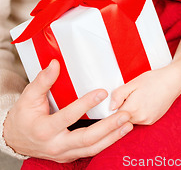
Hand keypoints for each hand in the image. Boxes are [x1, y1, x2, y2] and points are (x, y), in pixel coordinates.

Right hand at [3, 60, 132, 161]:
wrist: (15, 140)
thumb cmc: (23, 116)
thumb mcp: (28, 96)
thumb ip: (43, 81)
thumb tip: (54, 63)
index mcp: (44, 129)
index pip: (68, 117)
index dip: (85, 105)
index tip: (102, 92)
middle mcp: (55, 145)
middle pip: (85, 139)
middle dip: (107, 128)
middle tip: (124, 114)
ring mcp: (64, 153)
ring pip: (91, 149)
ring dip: (112, 137)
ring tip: (127, 124)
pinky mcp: (70, 156)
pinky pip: (91, 151)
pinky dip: (106, 142)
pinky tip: (119, 132)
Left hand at [110, 66, 180, 124]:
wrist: (173, 81)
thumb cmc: (153, 79)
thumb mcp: (133, 82)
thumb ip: (118, 95)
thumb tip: (110, 107)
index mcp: (132, 109)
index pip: (114, 115)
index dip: (113, 107)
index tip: (116, 100)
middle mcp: (140, 118)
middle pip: (122, 119)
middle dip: (121, 109)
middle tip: (128, 95)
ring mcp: (147, 121)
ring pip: (131, 120)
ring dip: (130, 111)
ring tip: (137, 97)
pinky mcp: (153, 121)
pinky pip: (140, 120)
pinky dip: (138, 113)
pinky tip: (143, 101)